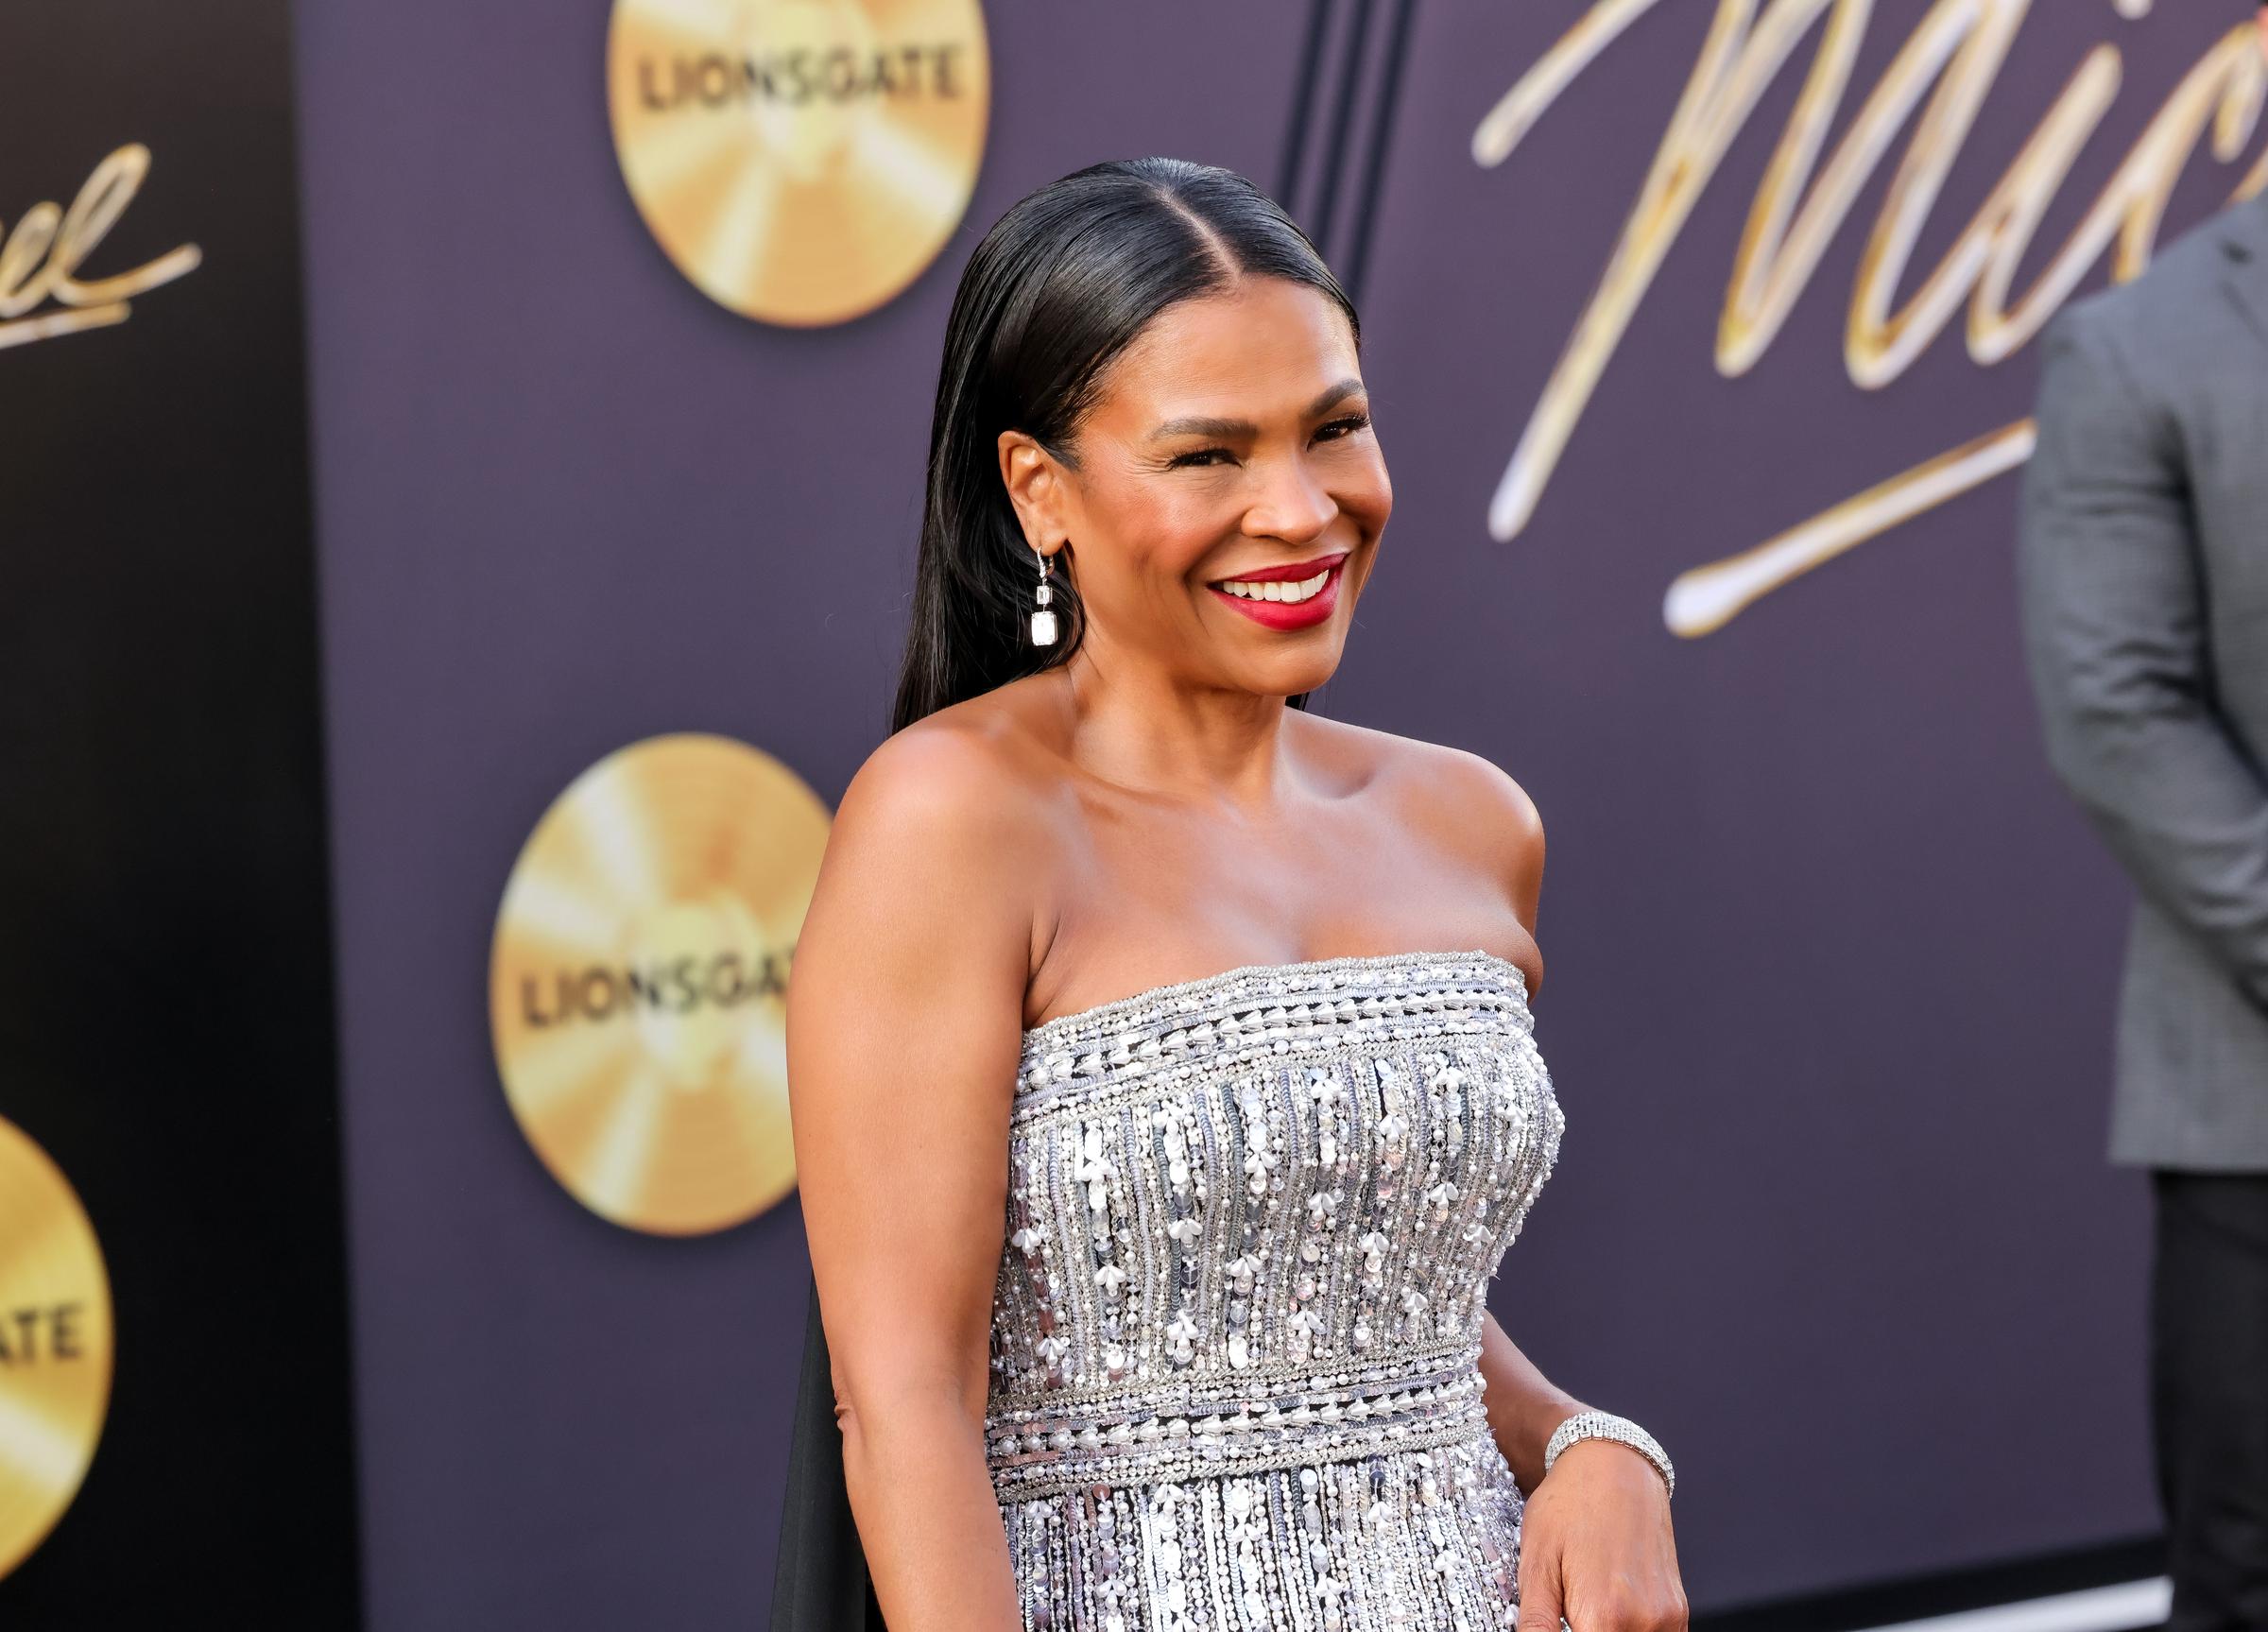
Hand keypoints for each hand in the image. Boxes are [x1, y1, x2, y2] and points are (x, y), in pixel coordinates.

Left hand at [1515, 1438, 1686, 1631]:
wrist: (1613, 1465)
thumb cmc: (1569, 1504)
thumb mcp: (1536, 1562)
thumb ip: (1537, 1622)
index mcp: (1604, 1617)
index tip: (1560, 1620)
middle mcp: (1644, 1622)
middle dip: (1585, 1630)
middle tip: (1569, 1605)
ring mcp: (1667, 1617)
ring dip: (1609, 1630)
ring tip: (1589, 1598)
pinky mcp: (1678, 1609)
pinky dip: (1632, 1630)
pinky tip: (1612, 1605)